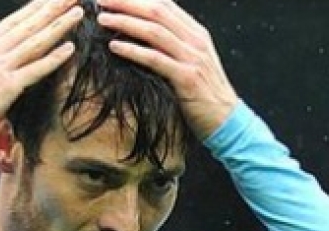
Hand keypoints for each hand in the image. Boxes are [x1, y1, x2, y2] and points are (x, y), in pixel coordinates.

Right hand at [0, 0, 83, 134]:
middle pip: (28, 26)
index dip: (32, 8)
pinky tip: (70, 48)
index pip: (12, 22)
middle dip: (51, 8)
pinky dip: (53, 59)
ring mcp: (2, 68)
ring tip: (77, 12)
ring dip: (59, 26)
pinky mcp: (8, 87)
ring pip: (35, 42)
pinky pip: (35, 70)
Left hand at [96, 0, 237, 137]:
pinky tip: (114, 47)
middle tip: (101, 0)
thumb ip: (173, 45)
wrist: (227, 120)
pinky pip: (155, 59)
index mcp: (195, 33)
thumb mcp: (192, 62)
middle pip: (157, 11)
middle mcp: (195, 40)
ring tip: (102, 20)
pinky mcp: (186, 78)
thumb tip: (143, 33)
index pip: (164, 4)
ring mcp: (192, 58)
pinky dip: (133, 51)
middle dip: (127, 2)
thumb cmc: (203, 94)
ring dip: (125, 23)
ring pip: (154, 31)